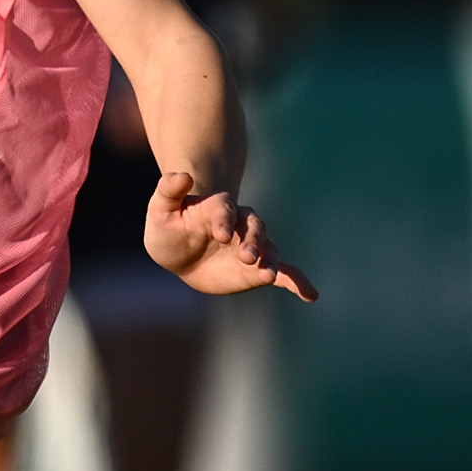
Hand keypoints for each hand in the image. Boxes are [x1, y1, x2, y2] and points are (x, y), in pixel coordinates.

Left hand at [144, 171, 316, 301]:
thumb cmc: (169, 226)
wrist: (180, 252)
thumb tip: (183, 176)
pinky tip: (310, 294)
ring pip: (269, 249)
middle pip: (254, 228)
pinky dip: (296, 282)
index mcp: (219, 207)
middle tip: (246, 256)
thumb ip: (169, 190)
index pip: (226, 210)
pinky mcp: (257, 269)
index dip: (225, 220)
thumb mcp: (161, 209)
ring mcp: (252, 246)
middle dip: (252, 241)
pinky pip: (283, 274)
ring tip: (269, 275)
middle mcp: (242, 225)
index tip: (221, 234)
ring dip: (270, 260)